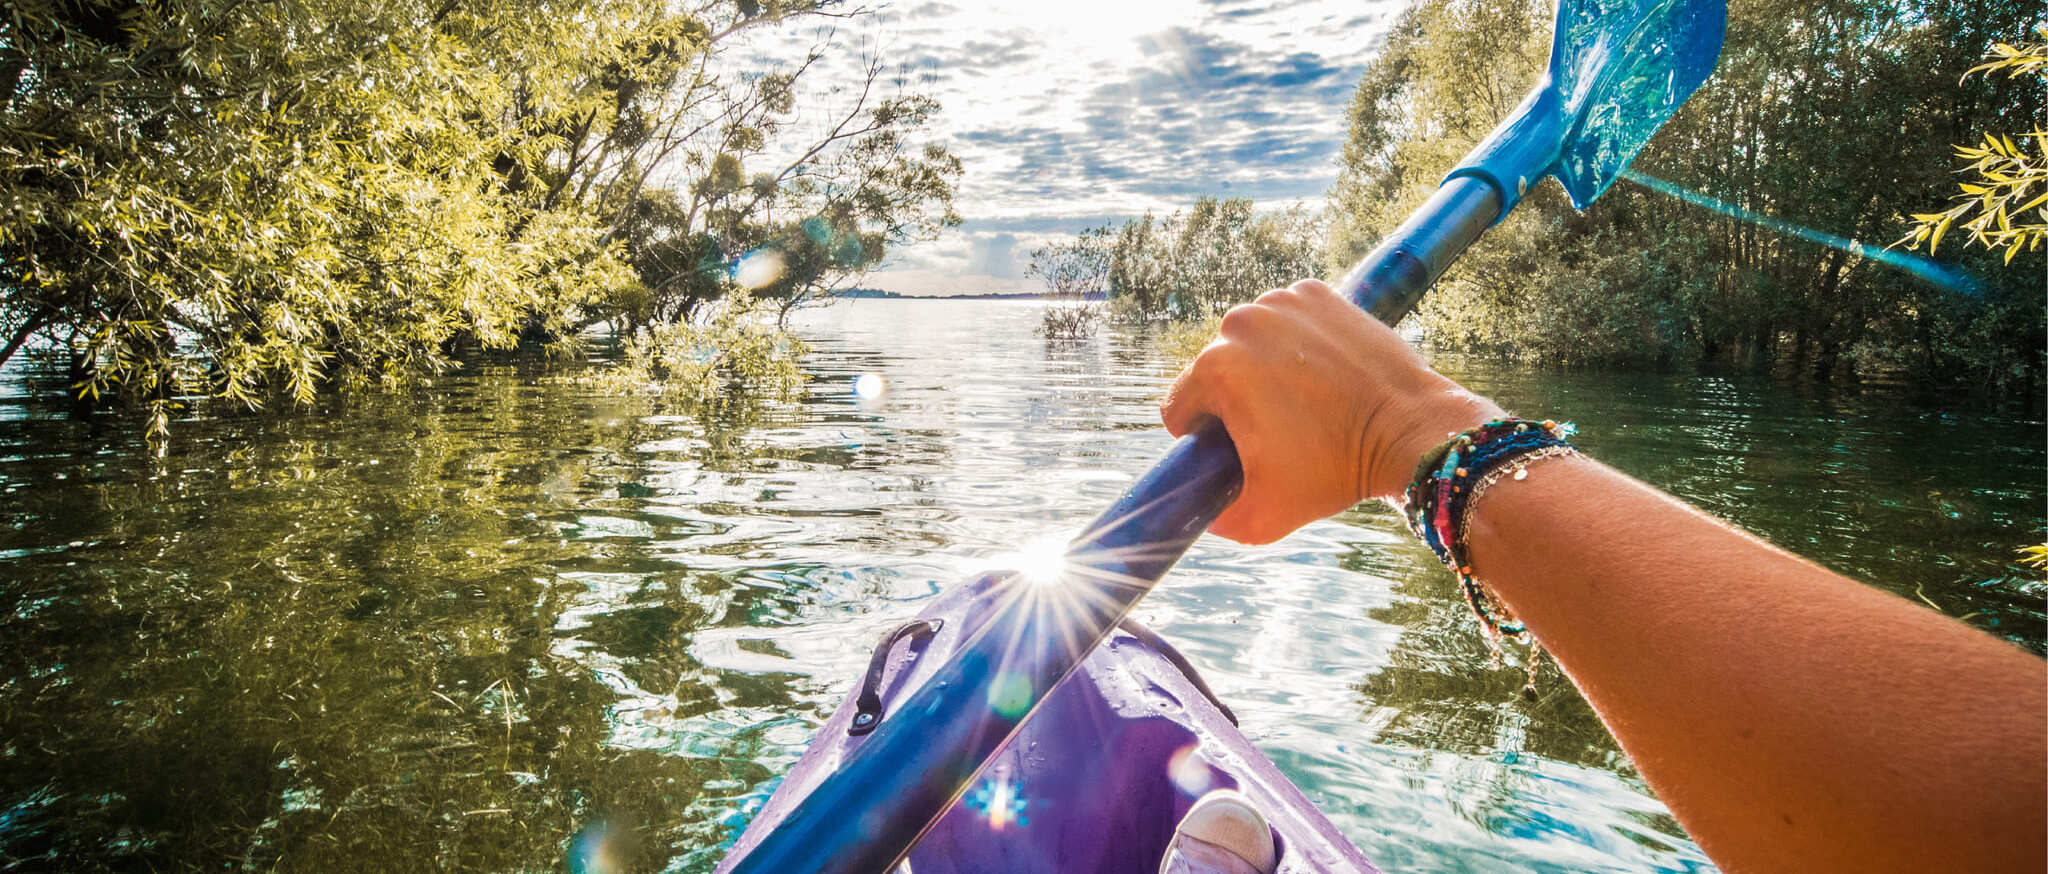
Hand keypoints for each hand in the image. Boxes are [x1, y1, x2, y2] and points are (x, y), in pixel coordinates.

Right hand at [1160, 279, 1502, 543]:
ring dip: (1263, 367)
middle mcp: (1240, 323)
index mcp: (1215, 369)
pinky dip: (1297, 341)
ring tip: (1303, 400)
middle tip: (1279, 429)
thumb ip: (1215, 520)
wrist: (1409, 430)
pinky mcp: (1317, 292)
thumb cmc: (1336, 473)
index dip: (1203, 438)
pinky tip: (1321, 371)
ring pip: (1250, 343)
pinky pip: (1286, 320)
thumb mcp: (1262, 517)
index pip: (1180, 407)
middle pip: (1215, 371)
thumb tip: (1197, 511)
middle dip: (1236, 400)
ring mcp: (1281, 302)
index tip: (1239, 449)